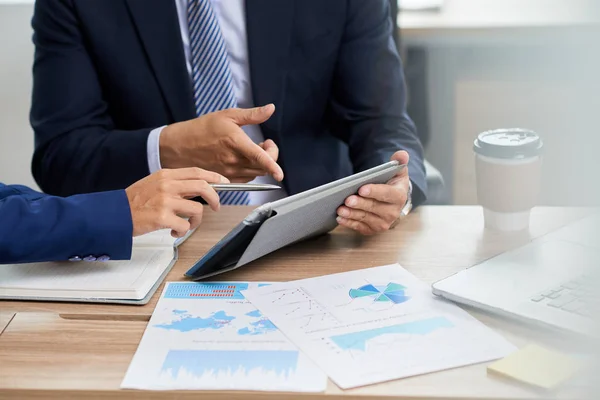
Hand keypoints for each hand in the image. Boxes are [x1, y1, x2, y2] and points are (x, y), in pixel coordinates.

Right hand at [125, 168, 227, 237]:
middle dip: (215, 198)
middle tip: (217, 207)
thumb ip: (174, 184)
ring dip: (196, 221)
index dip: (214, 177)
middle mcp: (167, 186)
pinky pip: (185, 226)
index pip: (197, 172)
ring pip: (197, 210)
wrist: (114, 214)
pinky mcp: (162, 217)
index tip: (223, 183)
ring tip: (185, 225)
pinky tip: (173, 232)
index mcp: (166, 175)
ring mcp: (165, 201)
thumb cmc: (134, 201)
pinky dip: (182, 232)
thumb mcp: (154, 183)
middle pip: (203, 187)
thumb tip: (198, 188)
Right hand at [159, 104, 283, 182]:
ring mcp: (229, 171)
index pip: (259, 158)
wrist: (180, 146)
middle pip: (262, 167)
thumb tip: (270, 109)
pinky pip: (246, 178)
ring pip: (255, 173)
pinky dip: (251, 169)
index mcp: (235, 142)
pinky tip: (245, 158)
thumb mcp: (227, 115)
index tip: (280, 174)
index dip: (273, 166)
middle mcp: (233, 160)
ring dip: (261, 163)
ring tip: (253, 149)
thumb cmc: (202, 129)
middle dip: (270, 155)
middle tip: (265, 143)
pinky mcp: (226, 178)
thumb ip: (252, 114)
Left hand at [336, 151, 409, 234]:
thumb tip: (402, 154)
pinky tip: (340, 218)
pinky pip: (360, 227)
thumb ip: (399, 161)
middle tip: (348, 199)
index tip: (362, 189)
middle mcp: (393, 212)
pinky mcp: (372, 229)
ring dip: (352, 214)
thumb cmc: (393, 184)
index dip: (374, 192)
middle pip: (374, 207)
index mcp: (399, 196)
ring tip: (341, 209)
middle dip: (360, 204)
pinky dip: (349, 223)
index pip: (387, 194)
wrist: (393, 201)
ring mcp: (383, 223)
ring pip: (365, 218)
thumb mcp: (398, 171)